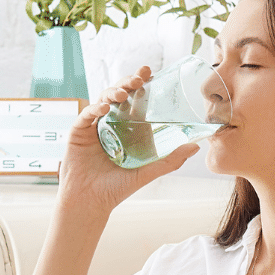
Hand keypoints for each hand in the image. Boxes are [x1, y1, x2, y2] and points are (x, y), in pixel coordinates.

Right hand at [56, 66, 202, 215]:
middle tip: (139, 78)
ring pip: (103, 99)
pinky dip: (95, 108)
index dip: (142, 84)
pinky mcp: (78, 131)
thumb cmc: (117, 188)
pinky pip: (86, 114)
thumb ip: (170, 159)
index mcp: (128, 128)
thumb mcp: (148, 172)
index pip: (136, 100)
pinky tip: (104, 108)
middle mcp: (111, 123)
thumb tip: (196, 146)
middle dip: (128, 82)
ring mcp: (94, 125)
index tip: (150, 72)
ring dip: (113, 92)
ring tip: (123, 94)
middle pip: (120, 95)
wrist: (91, 202)